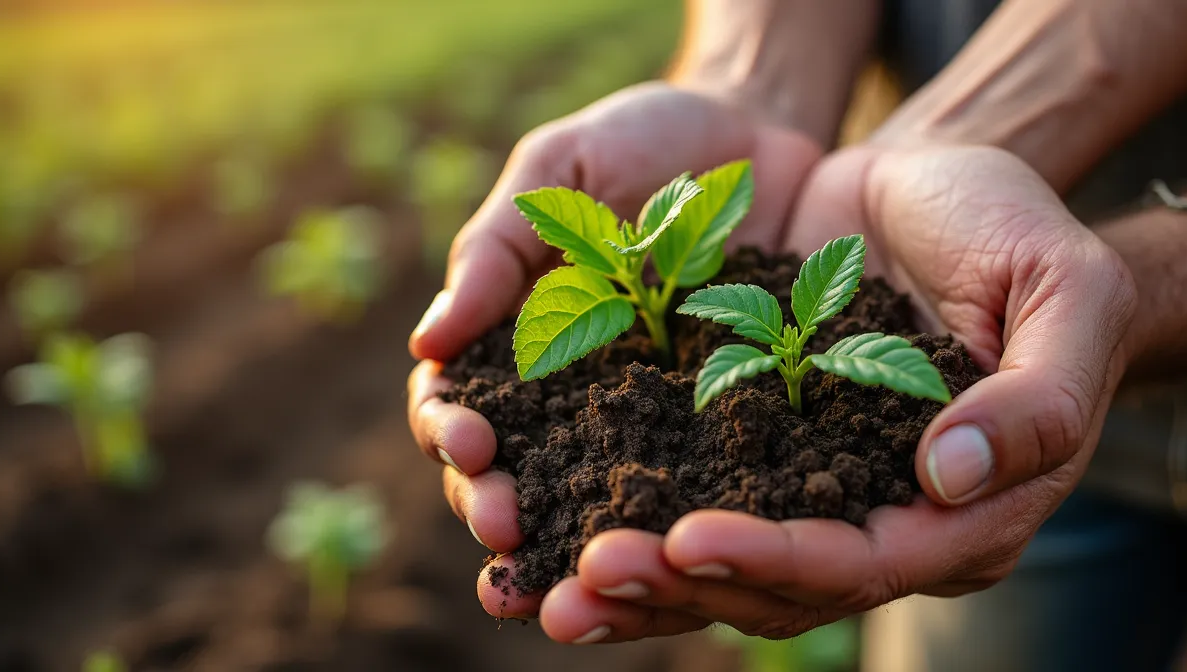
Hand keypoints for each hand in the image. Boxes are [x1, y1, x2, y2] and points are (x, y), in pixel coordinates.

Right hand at [406, 81, 822, 615]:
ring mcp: (645, 422)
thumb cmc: (643, 143)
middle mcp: (569, 399)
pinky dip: (675, 535)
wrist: (759, 135)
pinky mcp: (720, 433)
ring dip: (570, 548)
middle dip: (497, 506)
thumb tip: (427, 341)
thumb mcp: (559, 171)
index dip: (452, 430)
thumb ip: (496, 249)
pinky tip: (678, 562)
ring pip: (591, 506)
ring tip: (569, 579)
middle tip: (508, 528)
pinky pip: (693, 493)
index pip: (457, 405)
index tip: (472, 440)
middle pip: (512, 475)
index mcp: (512, 341)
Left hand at [539, 145, 1137, 643]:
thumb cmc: (1020, 235)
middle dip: (685, 583)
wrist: (942, 188)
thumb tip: (949, 478)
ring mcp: (817, 489)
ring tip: (553, 583)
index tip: (689, 539)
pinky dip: (631, 521)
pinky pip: (691, 500)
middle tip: (590, 573)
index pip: (870, 560)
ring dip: (642, 580)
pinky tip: (558, 527)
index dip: (780, 558)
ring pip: (726, 566)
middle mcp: (888, 521)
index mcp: (969, 509)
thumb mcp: (1065, 294)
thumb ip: (1037, 398)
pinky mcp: (758, 447)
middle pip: (782, 585)